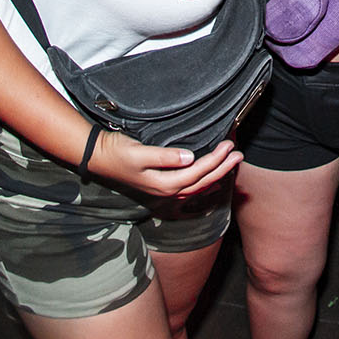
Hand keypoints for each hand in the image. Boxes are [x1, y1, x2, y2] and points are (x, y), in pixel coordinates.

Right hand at [89, 132, 240, 197]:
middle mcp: (167, 192)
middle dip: (223, 168)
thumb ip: (165, 156)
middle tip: (239, 155)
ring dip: (217, 176)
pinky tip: (212, 180)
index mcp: (164, 183)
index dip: (216, 159)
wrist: (98, 158)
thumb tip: (190, 157)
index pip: (198, 171)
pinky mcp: (161, 187)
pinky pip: (190, 189)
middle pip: (203, 182)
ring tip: (232, 164)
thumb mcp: (140, 152)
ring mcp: (164, 192)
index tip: (229, 145)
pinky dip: (205, 183)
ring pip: (198, 187)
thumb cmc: (117, 152)